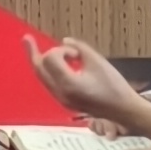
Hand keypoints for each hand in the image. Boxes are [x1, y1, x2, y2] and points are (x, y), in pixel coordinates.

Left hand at [24, 35, 150, 137]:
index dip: (61, 50)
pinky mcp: (65, 102)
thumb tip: (65, 42)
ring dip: (41, 62)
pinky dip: (49, 72)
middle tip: (26, 39)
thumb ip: (79, 48)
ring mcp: (61, 100)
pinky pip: (50, 84)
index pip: (50, 58)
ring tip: (34, 49)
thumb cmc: (114, 86)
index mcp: (68, 84)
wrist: (124, 110)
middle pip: (39, 69)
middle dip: (33, 53)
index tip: (77, 54)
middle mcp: (60, 93)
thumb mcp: (98, 61)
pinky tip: (54, 64)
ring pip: (42, 78)